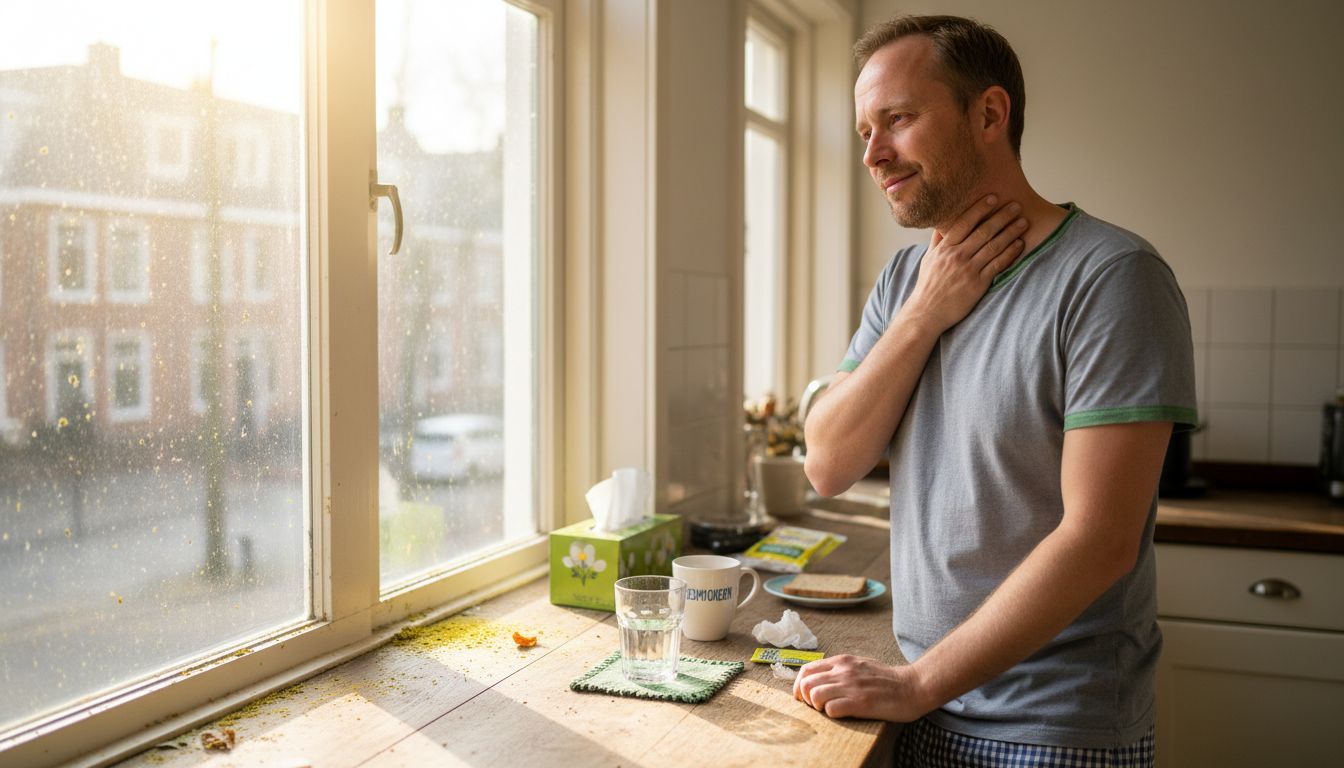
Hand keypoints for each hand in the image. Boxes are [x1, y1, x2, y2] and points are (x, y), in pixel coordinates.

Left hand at [792, 655, 931, 720]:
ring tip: (829, 710)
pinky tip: (843, 714)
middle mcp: (843, 671)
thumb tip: (820, 679)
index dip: (799, 685)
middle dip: (806, 698)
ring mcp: (851, 686)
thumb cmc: (886, 679)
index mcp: (842, 661)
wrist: (913, 686)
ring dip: (817, 707)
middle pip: (806, 683)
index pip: (806, 669)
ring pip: (814, 696)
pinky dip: (831, 714)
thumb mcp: (859, 665)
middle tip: (817, 706)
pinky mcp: (860, 702)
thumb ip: (840, 669)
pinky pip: (831, 709)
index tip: (803, 697)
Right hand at [901, 195, 1028, 333]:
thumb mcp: (928, 259)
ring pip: (993, 246)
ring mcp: (968, 270)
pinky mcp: (977, 284)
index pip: (964, 223)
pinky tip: (1019, 245)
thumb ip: (938, 240)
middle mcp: (956, 256)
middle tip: (1016, 205)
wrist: (927, 313)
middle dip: (1001, 217)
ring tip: (1023, 222)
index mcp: (944, 248)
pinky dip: (1010, 253)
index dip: (979, 209)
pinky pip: (997, 265)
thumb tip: (942, 223)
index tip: (993, 198)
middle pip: (983, 232)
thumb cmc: (928, 285)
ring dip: (1010, 232)